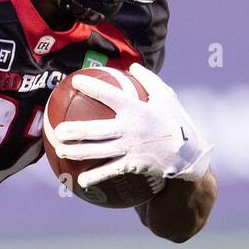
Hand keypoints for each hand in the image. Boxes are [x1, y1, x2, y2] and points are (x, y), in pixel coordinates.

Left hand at [46, 64, 212, 193]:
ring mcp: (131, 149)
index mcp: (138, 110)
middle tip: (57, 129)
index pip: (110, 95)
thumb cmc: (176, 122)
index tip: (74, 81)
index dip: (92, 87)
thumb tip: (132, 66)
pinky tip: (79, 181)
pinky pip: (110, 171)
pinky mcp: (134, 166)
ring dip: (77, 152)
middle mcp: (131, 129)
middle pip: (97, 129)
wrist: (190, 155)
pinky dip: (95, 177)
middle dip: (75, 130)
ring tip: (59, 151)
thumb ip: (149, 81)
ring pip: (99, 151)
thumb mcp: (167, 97)